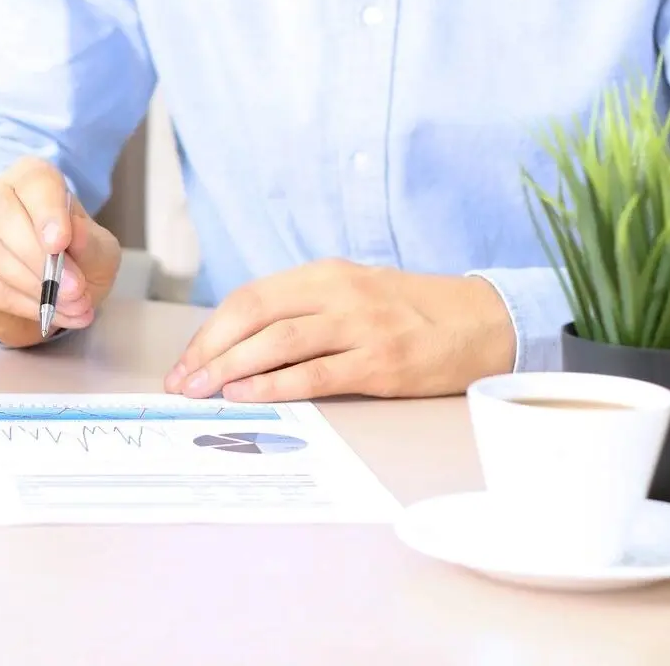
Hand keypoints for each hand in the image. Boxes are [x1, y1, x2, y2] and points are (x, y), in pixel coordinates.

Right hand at [0, 157, 120, 346]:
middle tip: (74, 288)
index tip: (60, 243)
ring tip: (73, 306)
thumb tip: (75, 233)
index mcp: (32, 179)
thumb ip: (91, 244)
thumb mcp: (100, 253)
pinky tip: (51, 314)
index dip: (46, 211)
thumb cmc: (78, 260)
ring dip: (36, 286)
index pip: (33, 180)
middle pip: (0, 210)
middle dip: (37, 254)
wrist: (56, 297)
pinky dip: (25, 305)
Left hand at [163, 259, 515, 400]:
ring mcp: (362, 326)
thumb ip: (302, 312)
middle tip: (182, 383)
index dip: (210, 332)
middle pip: (254, 315)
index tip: (184, 363)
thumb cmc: (410, 313)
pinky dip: (276, 384)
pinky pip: (318, 372)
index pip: (249, 299)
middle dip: (209, 350)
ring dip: (231, 367)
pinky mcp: (383, 361)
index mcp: (324, 275)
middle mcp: (338, 293)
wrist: (487, 321)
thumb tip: (238, 349)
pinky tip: (247, 394)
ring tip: (203, 391)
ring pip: (279, 341)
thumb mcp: (351, 295)